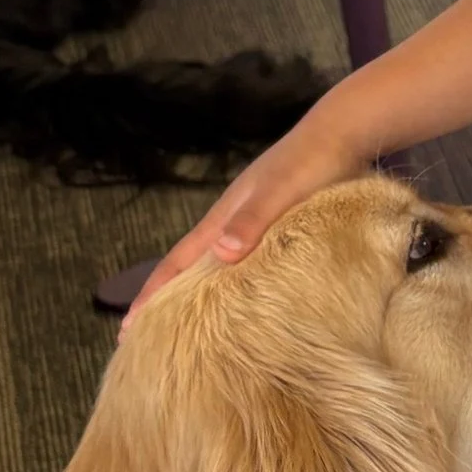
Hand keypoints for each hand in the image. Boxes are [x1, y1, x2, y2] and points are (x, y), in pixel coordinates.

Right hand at [128, 105, 371, 316]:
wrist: (343, 134)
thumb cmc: (312, 163)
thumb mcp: (279, 192)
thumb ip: (252, 220)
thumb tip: (220, 254)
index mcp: (224, 218)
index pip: (178, 262)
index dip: (154, 294)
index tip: (128, 327)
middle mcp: (232, 222)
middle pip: (190, 266)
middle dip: (167, 301)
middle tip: (146, 337)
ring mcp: (253, 223)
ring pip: (215, 265)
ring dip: (197, 293)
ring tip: (187, 326)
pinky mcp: (278, 225)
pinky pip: (244, 262)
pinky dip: (231, 284)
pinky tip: (240, 298)